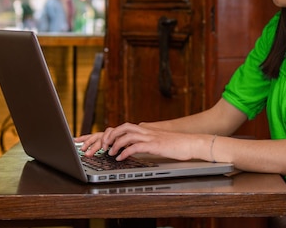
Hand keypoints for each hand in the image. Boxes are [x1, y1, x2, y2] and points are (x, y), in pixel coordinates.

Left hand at [75, 123, 202, 161]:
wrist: (190, 143)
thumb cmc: (174, 144)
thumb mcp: (154, 142)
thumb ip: (141, 142)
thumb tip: (127, 148)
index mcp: (143, 130)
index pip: (120, 127)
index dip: (106, 133)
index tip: (95, 141)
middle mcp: (144, 130)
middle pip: (120, 128)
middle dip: (107, 137)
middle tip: (99, 147)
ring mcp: (149, 136)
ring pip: (126, 134)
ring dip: (115, 144)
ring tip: (110, 153)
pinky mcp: (154, 144)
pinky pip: (136, 145)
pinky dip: (126, 151)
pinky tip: (121, 158)